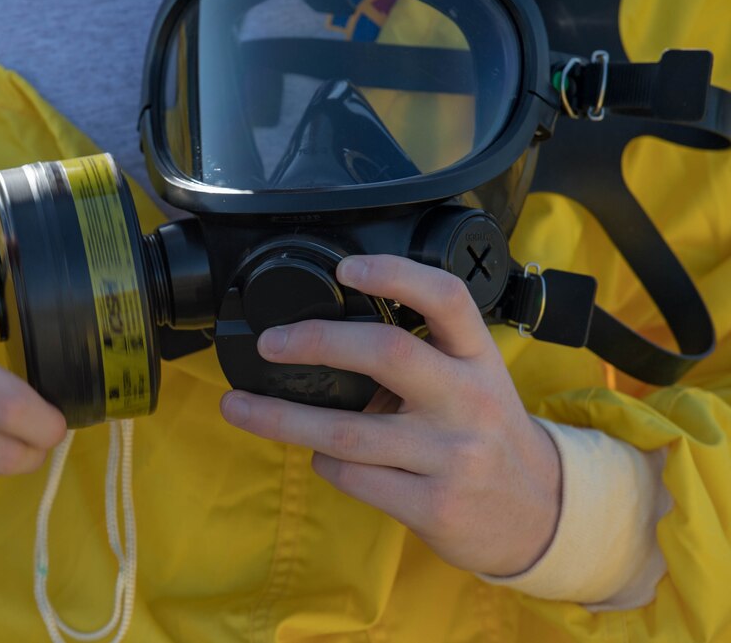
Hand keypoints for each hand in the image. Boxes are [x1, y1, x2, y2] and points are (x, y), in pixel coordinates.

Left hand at [219, 255, 561, 575]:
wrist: (540, 515)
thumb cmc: (487, 435)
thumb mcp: (474, 381)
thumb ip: (422, 356)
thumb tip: (325, 339)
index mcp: (479, 359)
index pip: (446, 298)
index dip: (396, 274)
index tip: (346, 267)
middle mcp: (469, 401)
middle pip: (387, 353)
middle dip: (316, 342)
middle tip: (270, 343)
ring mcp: (453, 456)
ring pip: (348, 431)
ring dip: (282, 418)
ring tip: (240, 407)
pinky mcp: (434, 506)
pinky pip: (354, 477)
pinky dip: (324, 462)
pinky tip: (321, 455)